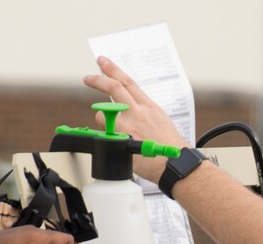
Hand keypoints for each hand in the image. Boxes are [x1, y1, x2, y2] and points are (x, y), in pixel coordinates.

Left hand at [84, 56, 188, 183]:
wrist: (174, 163)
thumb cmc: (170, 146)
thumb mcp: (161, 121)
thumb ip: (145, 112)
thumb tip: (133, 109)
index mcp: (149, 106)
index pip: (128, 82)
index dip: (113, 69)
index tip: (103, 62)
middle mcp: (138, 112)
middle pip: (113, 88)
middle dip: (97, 80)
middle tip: (88, 78)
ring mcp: (128, 125)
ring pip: (103, 113)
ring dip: (104, 120)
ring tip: (115, 133)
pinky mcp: (120, 139)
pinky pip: (105, 133)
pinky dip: (107, 136)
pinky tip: (118, 144)